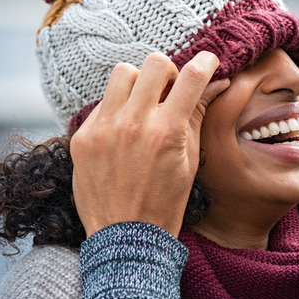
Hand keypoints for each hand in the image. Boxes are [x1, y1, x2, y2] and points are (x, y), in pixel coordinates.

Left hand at [71, 51, 229, 237]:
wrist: (125, 237)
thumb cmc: (166, 200)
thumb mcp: (190, 159)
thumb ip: (197, 115)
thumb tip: (216, 83)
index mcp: (167, 132)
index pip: (192, 77)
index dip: (206, 62)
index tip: (209, 61)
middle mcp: (133, 124)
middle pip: (155, 63)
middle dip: (169, 73)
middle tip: (171, 91)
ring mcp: (103, 129)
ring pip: (123, 73)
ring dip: (139, 84)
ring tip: (143, 107)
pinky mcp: (82, 137)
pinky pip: (102, 103)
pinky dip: (117, 109)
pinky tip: (123, 132)